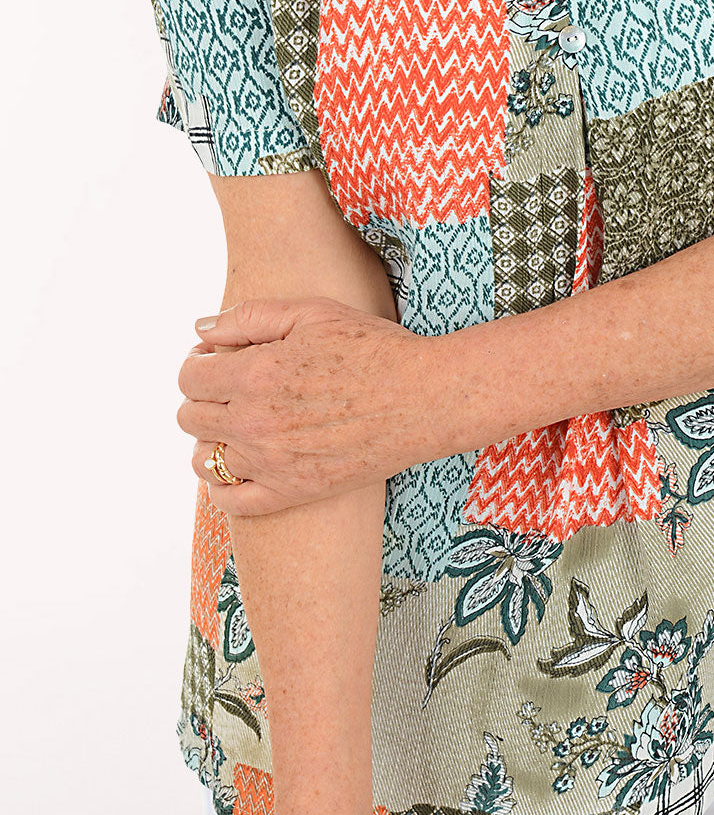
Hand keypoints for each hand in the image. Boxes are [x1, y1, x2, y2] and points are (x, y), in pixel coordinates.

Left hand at [176, 296, 440, 514]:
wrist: (424, 398)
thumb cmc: (373, 348)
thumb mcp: (312, 313)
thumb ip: (248, 317)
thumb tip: (200, 331)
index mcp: (256, 374)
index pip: (189, 377)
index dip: (198, 365)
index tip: (217, 362)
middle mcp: (255, 422)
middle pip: (190, 418)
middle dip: (204, 398)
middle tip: (232, 390)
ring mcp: (272, 463)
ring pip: (203, 460)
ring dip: (210, 440)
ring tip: (238, 426)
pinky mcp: (294, 492)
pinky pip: (232, 501)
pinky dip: (223, 486)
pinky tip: (241, 466)